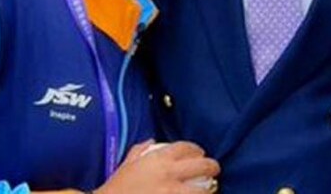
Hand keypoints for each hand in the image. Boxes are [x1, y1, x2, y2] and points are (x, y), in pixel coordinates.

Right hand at [96, 141, 219, 193]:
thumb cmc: (116, 188)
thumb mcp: (126, 165)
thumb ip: (140, 150)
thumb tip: (151, 141)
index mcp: (158, 160)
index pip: (186, 148)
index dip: (197, 150)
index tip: (200, 154)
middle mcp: (169, 174)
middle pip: (202, 166)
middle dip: (212, 167)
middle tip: (214, 170)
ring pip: (204, 189)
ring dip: (210, 189)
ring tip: (211, 189)